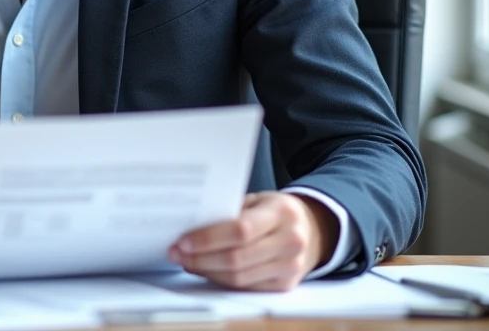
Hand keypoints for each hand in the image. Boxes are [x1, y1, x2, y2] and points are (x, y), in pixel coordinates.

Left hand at [168, 191, 338, 290]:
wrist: (312, 230)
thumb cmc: (276, 211)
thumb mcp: (258, 200)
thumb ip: (231, 210)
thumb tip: (191, 224)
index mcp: (281, 213)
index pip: (240, 230)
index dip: (208, 238)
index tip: (182, 241)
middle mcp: (290, 241)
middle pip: (237, 258)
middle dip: (200, 258)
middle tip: (176, 253)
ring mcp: (290, 267)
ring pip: (239, 278)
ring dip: (206, 271)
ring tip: (186, 261)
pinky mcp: (286, 285)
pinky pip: (246, 287)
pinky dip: (221, 280)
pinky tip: (206, 270)